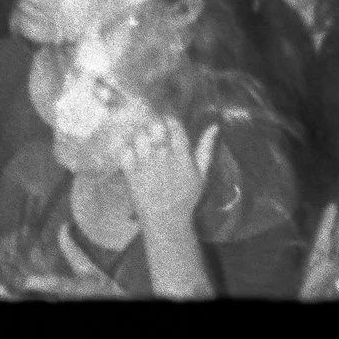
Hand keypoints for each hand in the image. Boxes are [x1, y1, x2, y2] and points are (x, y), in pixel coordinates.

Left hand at [111, 100, 208, 227]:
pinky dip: (125, 148)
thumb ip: (206, 148)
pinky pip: (125, 151)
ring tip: (140, 139)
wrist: (167, 220)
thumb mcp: (202, 174)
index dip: (169, 118)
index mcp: (182, 155)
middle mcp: (164, 156)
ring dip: (139, 134)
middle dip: (152, 124)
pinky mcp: (131, 173)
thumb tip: (214, 126)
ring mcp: (146, 164)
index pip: (174, 125)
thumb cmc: (186, 197)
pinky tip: (129, 150)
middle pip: (154, 126)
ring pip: (138, 136)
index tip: (166, 122)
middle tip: (151, 129)